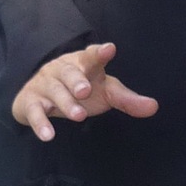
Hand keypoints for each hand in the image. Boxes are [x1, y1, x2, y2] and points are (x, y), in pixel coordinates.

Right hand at [11, 42, 158, 142]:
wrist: (38, 94)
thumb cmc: (78, 88)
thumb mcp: (104, 92)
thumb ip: (127, 100)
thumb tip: (154, 107)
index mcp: (83, 64)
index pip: (92, 56)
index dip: (99, 53)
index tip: (109, 49)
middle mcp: (62, 70)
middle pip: (69, 72)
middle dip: (76, 80)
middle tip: (85, 91)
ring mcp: (45, 85)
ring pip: (54, 91)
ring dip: (65, 103)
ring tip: (78, 116)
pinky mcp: (31, 102)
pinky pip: (35, 111)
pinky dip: (40, 123)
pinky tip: (48, 136)